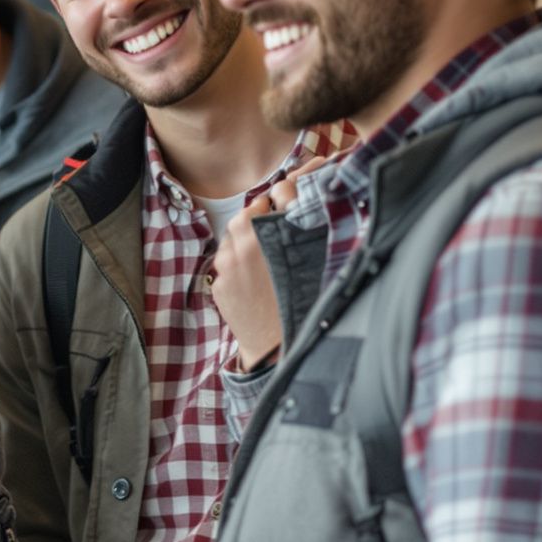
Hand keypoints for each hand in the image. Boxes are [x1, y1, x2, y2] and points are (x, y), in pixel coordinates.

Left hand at [210, 155, 328, 370]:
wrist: (282, 351)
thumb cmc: (310, 307)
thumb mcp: (321, 263)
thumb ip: (313, 230)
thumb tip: (312, 202)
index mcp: (283, 234)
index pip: (281, 193)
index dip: (288, 189)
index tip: (292, 193)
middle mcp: (253, 243)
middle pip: (251, 212)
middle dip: (262, 215)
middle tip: (276, 226)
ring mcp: (232, 262)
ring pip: (234, 234)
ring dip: (247, 237)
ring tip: (265, 255)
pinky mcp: (220, 280)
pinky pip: (225, 259)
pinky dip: (237, 260)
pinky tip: (254, 276)